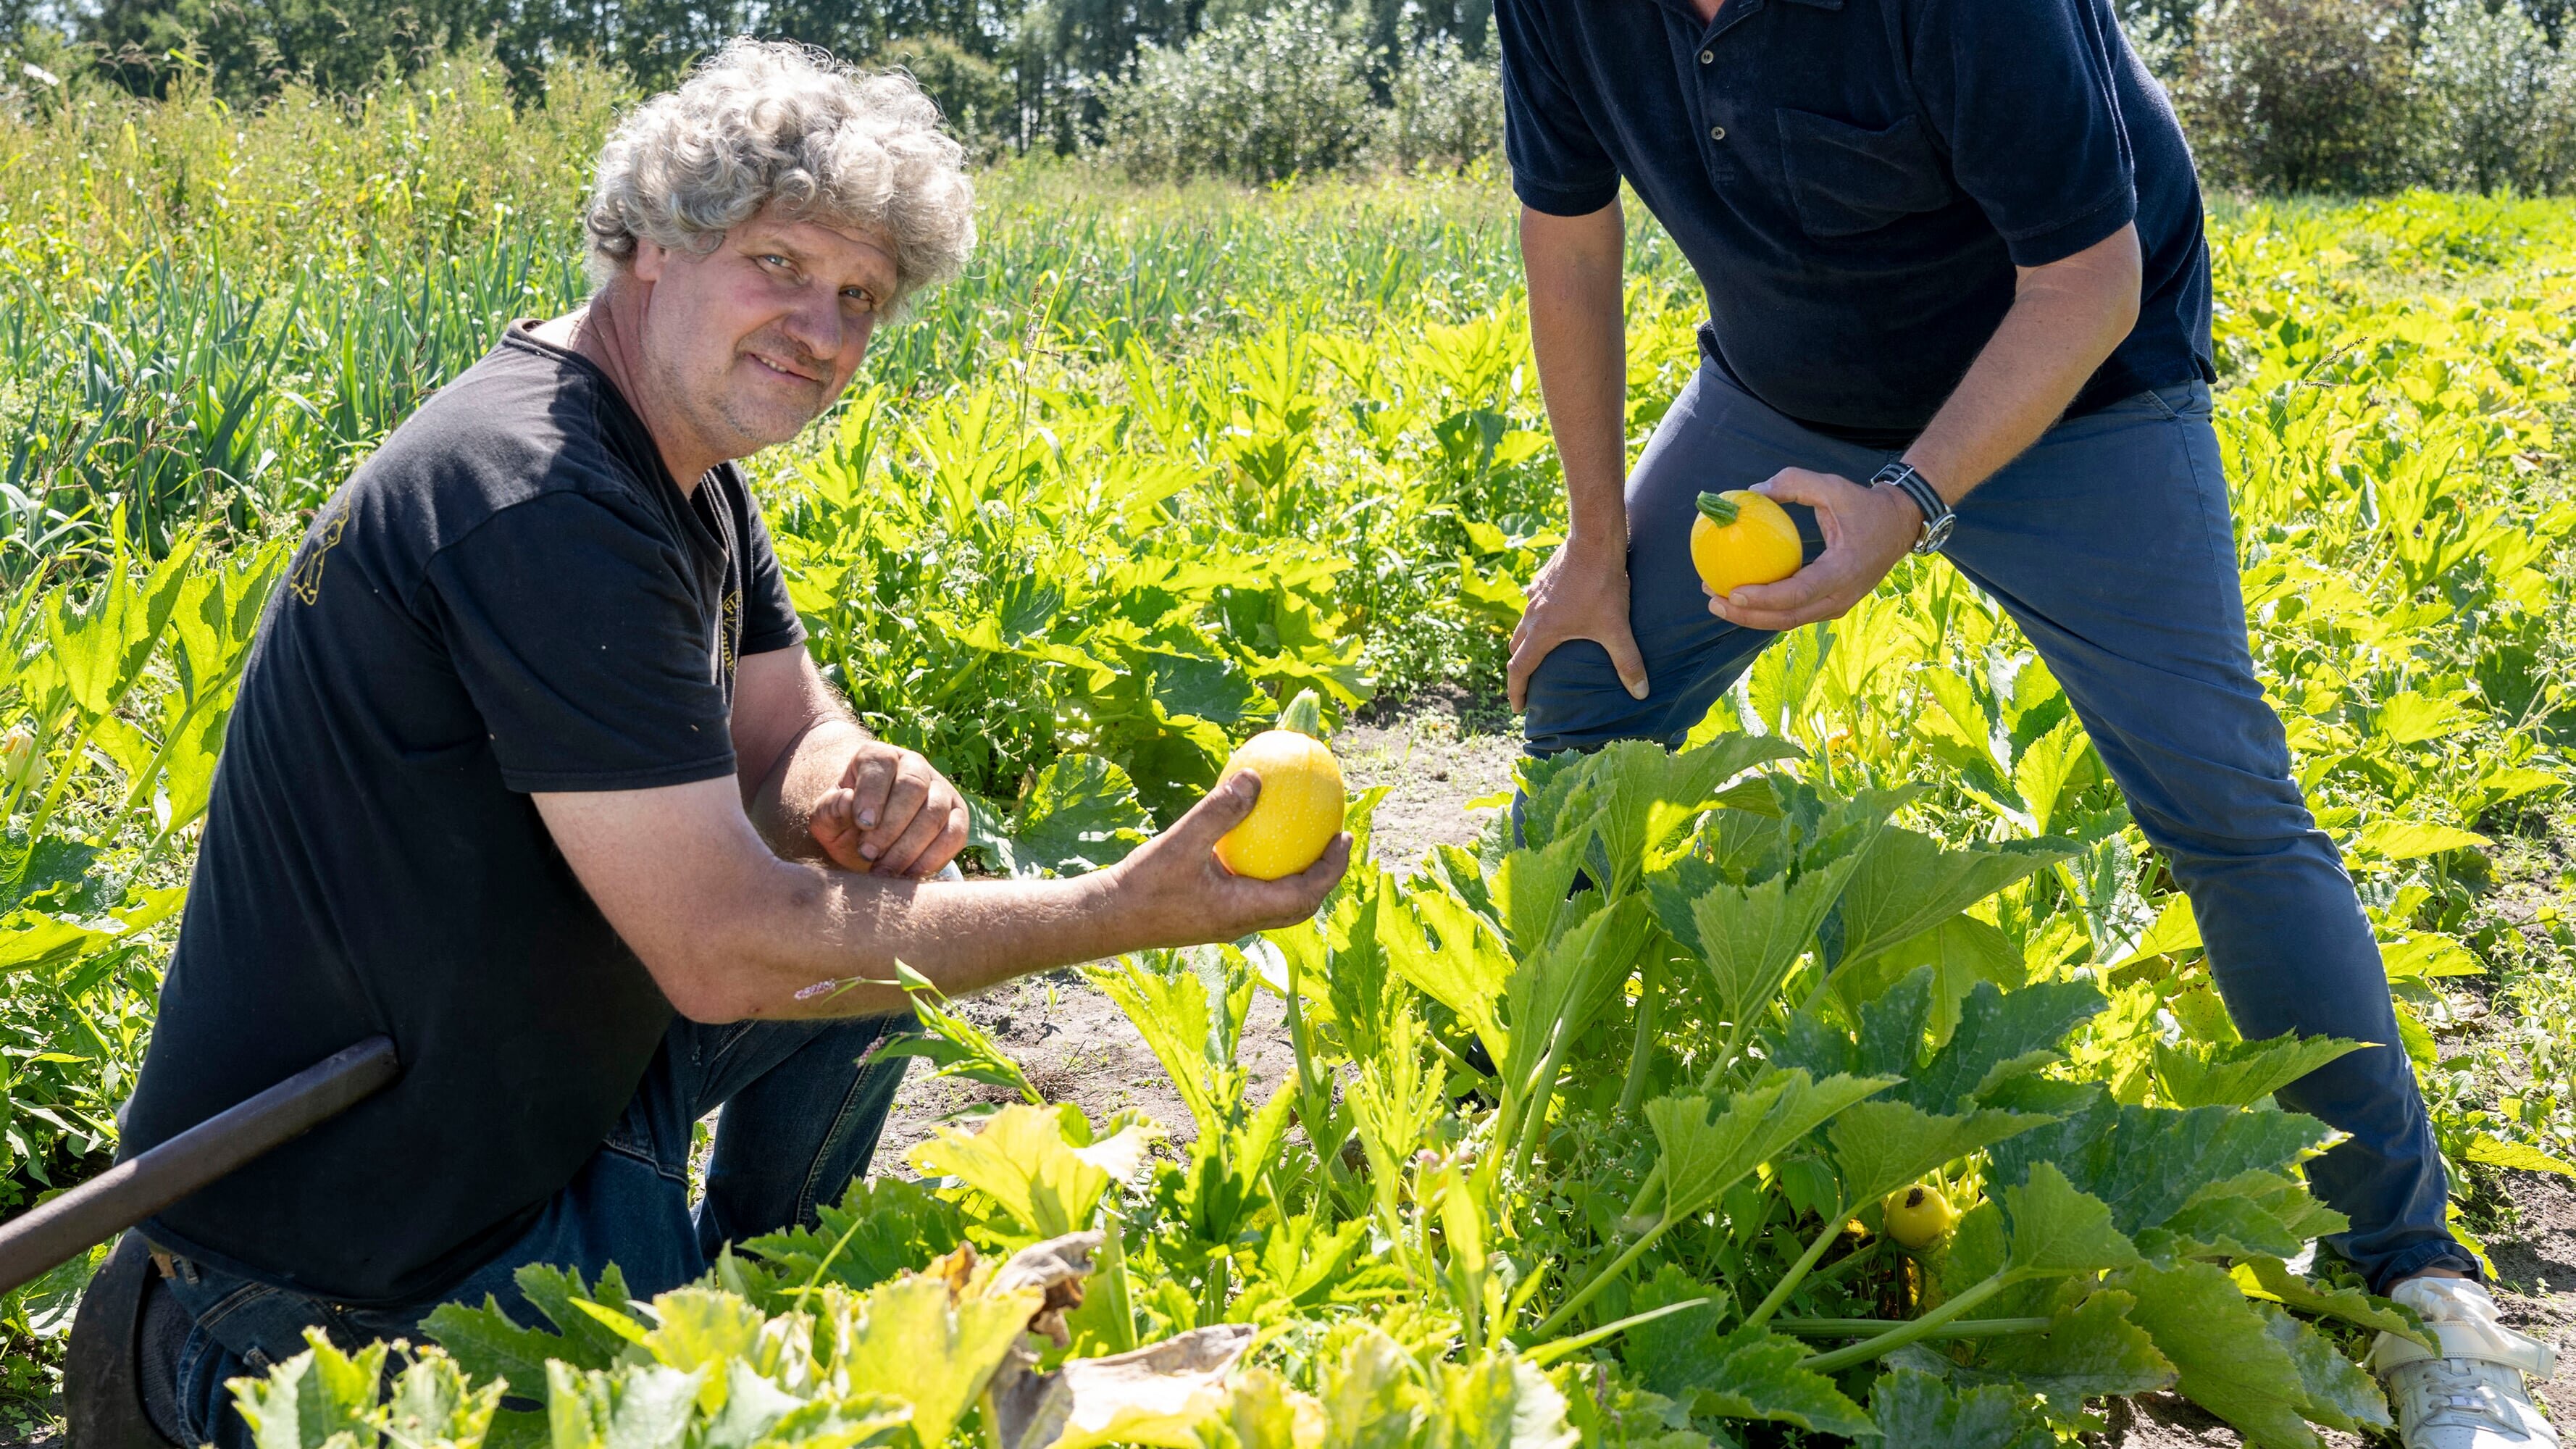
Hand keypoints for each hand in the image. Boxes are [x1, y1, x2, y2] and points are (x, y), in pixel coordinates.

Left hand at [811, 740, 969, 877]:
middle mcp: (915, 766)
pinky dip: (933, 858)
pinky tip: (909, 874)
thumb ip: (830, 808)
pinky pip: (954, 834)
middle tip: (869, 855)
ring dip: (909, 846)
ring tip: (884, 871)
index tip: (862, 825)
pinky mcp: (958, 817)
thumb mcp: (826, 818)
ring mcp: (941, 789)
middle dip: (891, 826)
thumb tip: (847, 800)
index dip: (873, 794)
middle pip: (913, 786)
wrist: (868, 842)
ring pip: (934, 812)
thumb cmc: (844, 824)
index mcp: (880, 757)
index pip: (882, 764)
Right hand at [1108, 772, 1349, 944]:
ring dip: (1296, 873)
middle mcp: (1240, 921)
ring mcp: (1225, 919)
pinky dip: (1264, 868)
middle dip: (1323, 874)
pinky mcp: (1210, 912)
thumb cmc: (1142, 885)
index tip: (1345, 837)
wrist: (1107, 918)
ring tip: (1304, 837)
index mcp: (1242, 912)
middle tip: (1336, 838)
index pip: (1303, 896)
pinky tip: (1252, 836)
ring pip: (1276, 900)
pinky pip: (1250, 890)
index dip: (1331, 870)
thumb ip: (1218, 812)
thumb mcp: (1180, 843)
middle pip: (1298, 904)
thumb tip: (1255, 777)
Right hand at [1508, 536, 1646, 710]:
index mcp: (1542, 632)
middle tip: (1529, 682)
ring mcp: (1534, 594)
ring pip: (1522, 624)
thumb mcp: (1616, 627)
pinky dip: (1537, 615)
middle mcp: (1531, 614)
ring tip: (1541, 649)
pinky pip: (1532, 602)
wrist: (1594, 540)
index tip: (1518, 707)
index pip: (1518, 669)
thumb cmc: (1601, 585)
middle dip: (1519, 667)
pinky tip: (1554, 612)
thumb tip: (1641, 693)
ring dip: (1527, 640)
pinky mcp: (1543, 578)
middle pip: (1516, 647)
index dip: (1516, 691)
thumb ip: (1627, 662)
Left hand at [1710, 469, 1921, 630]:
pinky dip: (1766, 609)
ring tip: (1716, 601)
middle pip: (1787, 618)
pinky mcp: (1831, 604)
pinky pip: (1795, 612)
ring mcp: (1837, 605)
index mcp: (1843, 571)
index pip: (1797, 594)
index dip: (1763, 599)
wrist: (1900, 525)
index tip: (1731, 592)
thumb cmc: (1865, 504)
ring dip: (1751, 616)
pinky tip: (1739, 594)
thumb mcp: (1833, 486)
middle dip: (1746, 615)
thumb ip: (1794, 483)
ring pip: (1788, 621)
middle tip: (1713, 601)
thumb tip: (1751, 491)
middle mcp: (1841, 596)